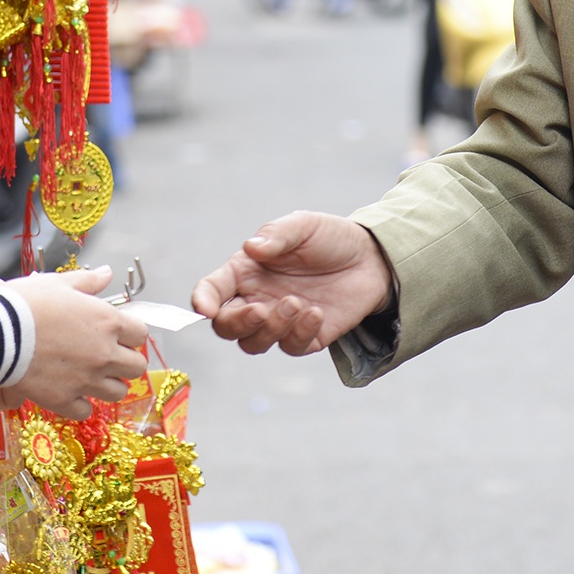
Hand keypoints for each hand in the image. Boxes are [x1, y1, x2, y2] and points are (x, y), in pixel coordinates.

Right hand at [0, 267, 148, 418]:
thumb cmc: (27, 304)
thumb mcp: (59, 284)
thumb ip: (88, 281)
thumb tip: (107, 273)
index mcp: (108, 322)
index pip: (141, 334)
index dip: (130, 333)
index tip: (118, 332)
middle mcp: (104, 354)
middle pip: (136, 367)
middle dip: (125, 361)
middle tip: (107, 354)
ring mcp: (86, 380)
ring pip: (117, 392)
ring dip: (108, 383)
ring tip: (90, 374)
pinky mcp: (64, 400)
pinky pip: (86, 411)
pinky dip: (80, 403)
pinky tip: (69, 391)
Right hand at [191, 211, 394, 355]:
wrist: (371, 259)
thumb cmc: (330, 238)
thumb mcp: (304, 226)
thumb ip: (277, 235)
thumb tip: (251, 248)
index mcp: (246, 271)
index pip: (212, 290)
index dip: (202, 301)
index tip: (204, 309)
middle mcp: (257, 299)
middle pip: (226, 327)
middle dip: (237, 323)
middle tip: (260, 310)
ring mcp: (279, 321)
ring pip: (254, 343)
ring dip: (271, 328)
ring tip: (296, 302)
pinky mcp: (304, 337)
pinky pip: (290, 347)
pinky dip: (300, 333)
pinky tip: (316, 313)